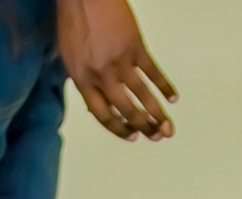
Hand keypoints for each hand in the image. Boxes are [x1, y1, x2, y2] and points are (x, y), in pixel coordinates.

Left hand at [56, 0, 177, 139]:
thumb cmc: (73, 18)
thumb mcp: (69, 55)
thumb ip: (83, 80)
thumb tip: (98, 103)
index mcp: (81, 79)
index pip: (102, 115)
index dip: (118, 129)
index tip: (131, 136)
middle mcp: (101, 75)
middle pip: (126, 110)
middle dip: (143, 127)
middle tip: (155, 135)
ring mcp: (120, 62)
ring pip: (142, 97)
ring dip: (157, 115)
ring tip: (167, 128)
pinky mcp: (135, 47)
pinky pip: (153, 73)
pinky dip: (164, 86)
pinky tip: (173, 97)